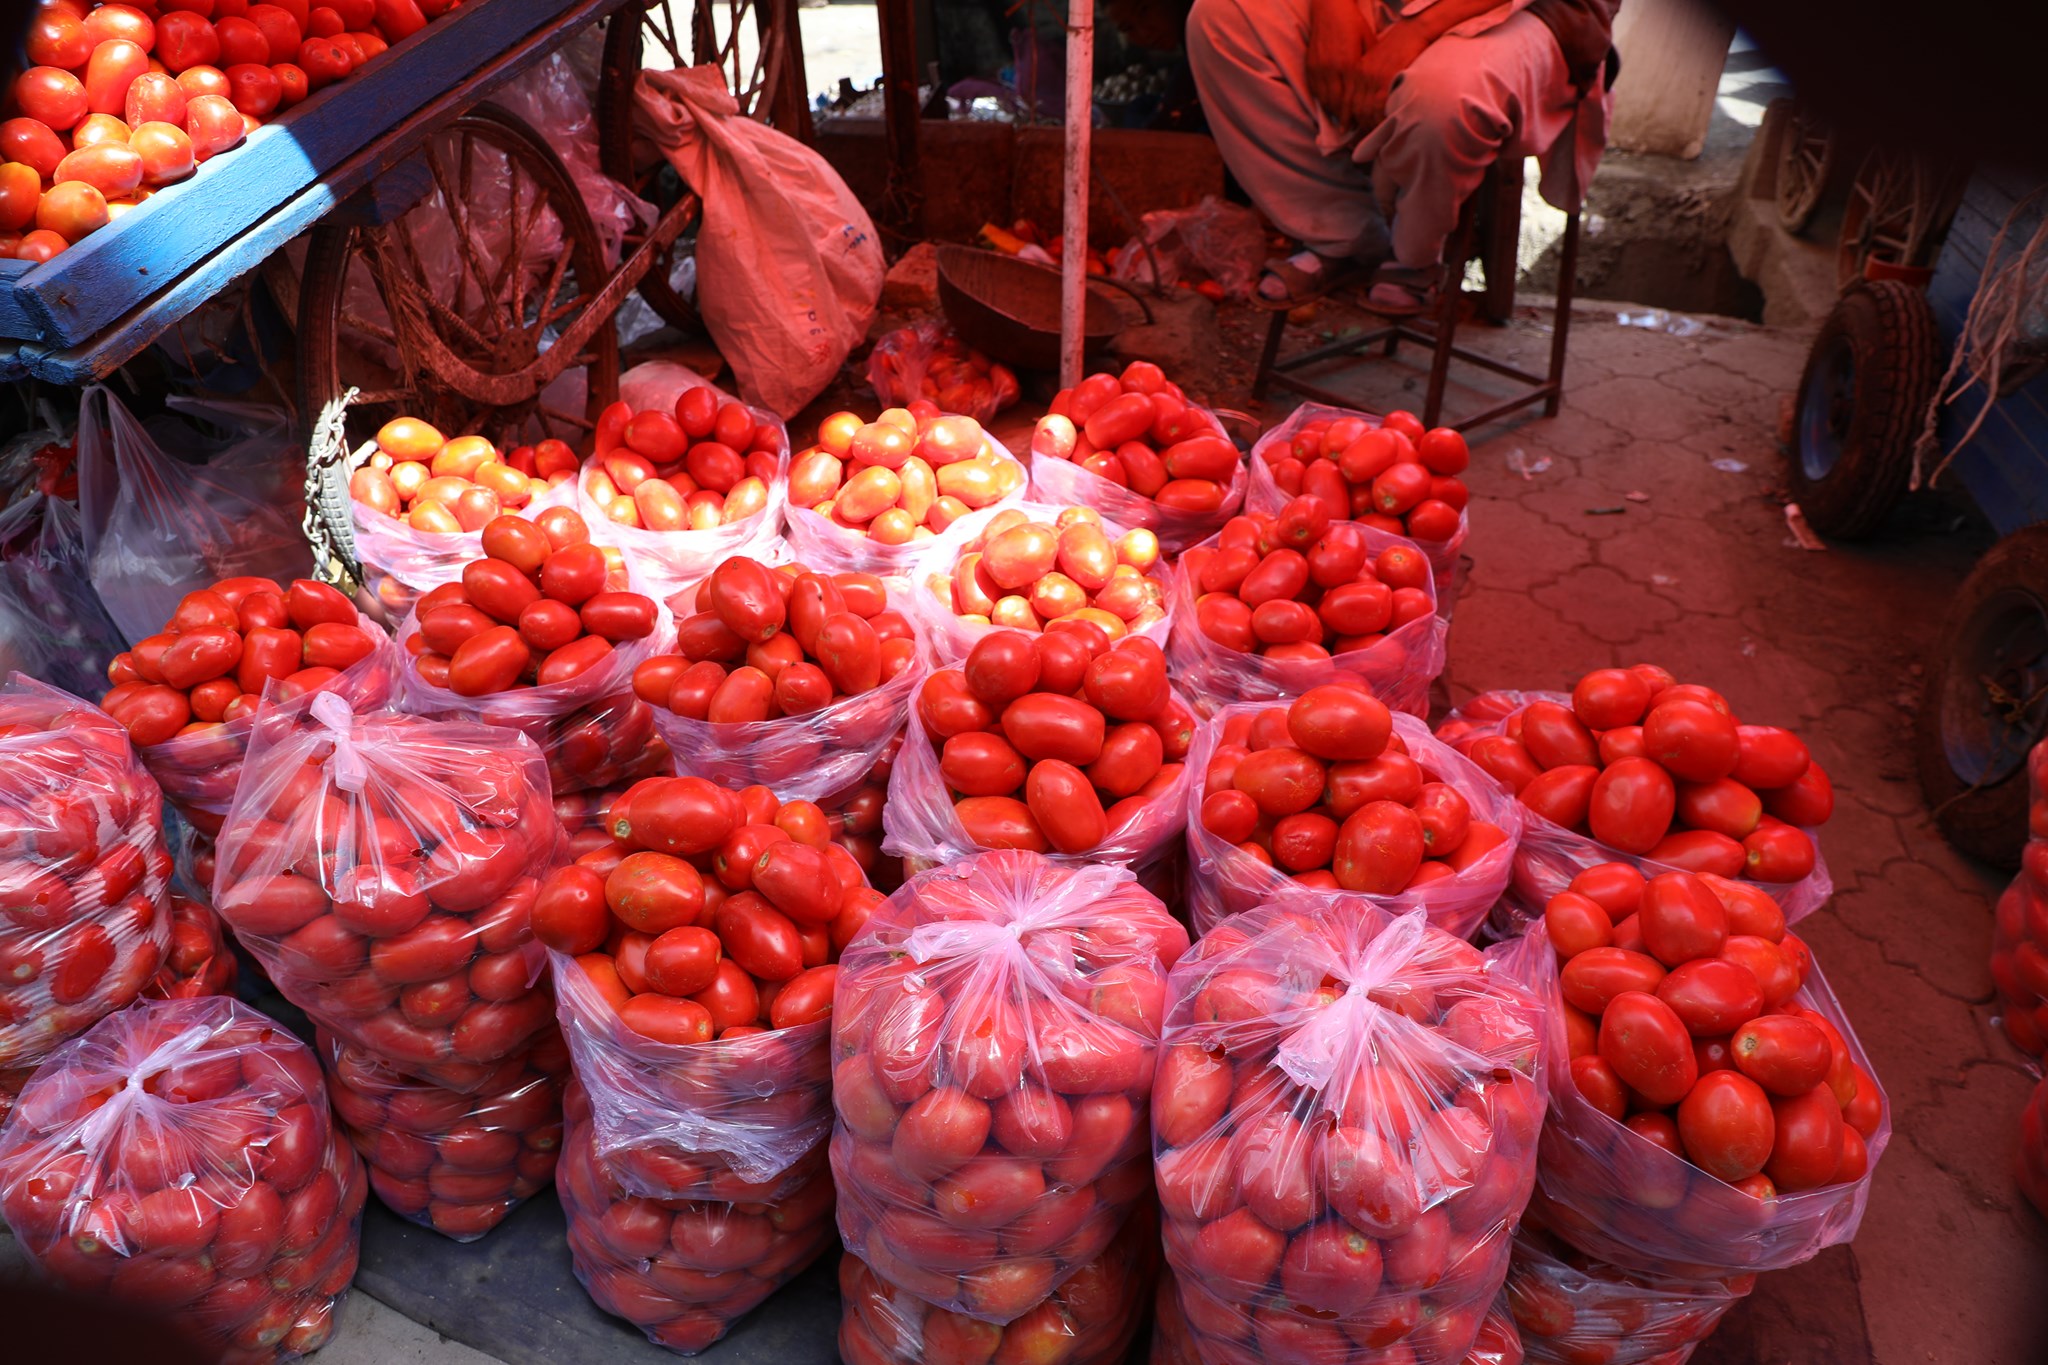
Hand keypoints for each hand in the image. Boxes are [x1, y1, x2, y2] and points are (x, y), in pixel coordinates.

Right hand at [1305, 0, 1370, 128]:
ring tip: (1340, 122)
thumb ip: (1369, 66)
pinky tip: (1328, 106)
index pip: (1350, 98)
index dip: (1354, 115)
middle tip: (1350, 131)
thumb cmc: (1354, 24)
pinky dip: (1322, 100)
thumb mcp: (1369, 43)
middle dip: (1343, 118)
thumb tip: (1376, 85)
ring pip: (1324, 98)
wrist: (1331, 9)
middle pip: (1336, 103)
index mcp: (1348, 65)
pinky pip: (1315, 90)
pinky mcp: (1310, 65)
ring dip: (1332, 111)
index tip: (1359, 127)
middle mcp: (1331, 69)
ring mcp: (1318, 68)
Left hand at [1347, 21, 1430, 131]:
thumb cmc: (1396, 49)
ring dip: (1371, 127)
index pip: (1346, 101)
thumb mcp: (1374, 63)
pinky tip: (1386, 127)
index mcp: (1356, 72)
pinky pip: (1380, 107)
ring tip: (1377, 137)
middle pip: (1355, 109)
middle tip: (1364, 139)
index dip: (1346, 118)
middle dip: (1359, 126)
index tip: (1345, 130)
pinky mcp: (1386, 81)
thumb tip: (1362, 104)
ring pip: (1366, 111)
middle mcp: (1361, 77)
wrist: (1411, 32)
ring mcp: (1373, 79)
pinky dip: (1381, 120)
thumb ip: (1366, 81)